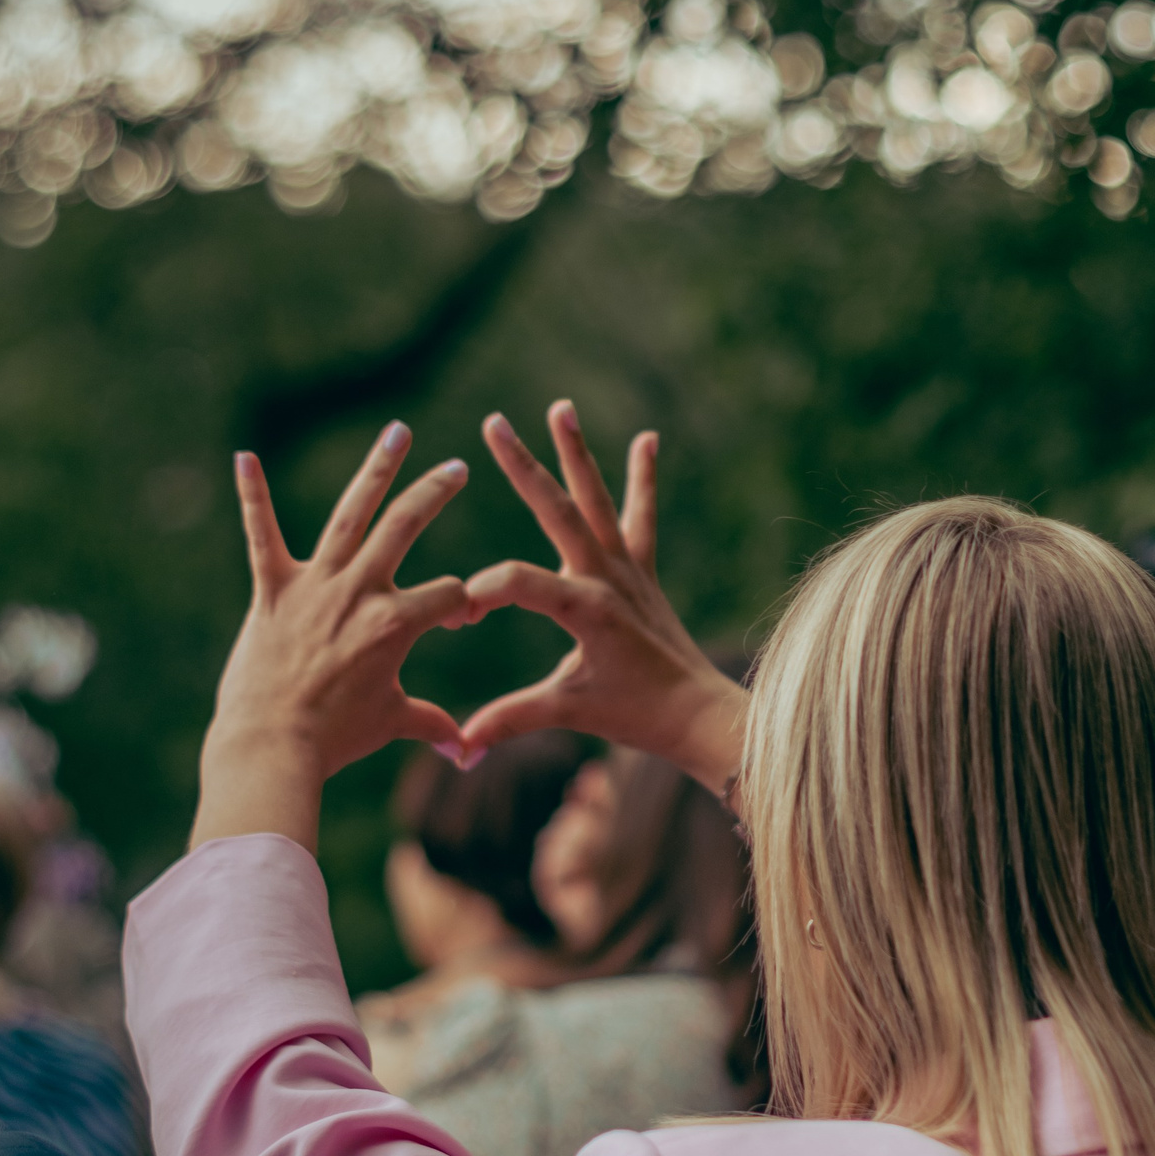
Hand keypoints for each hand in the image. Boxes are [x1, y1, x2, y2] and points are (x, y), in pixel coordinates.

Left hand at [191, 423, 472, 852]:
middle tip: (456, 467)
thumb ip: (431, 725)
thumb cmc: (335, 738)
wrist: (272, 744)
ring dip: (375, 469)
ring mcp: (315, 585)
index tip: (458, 620)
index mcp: (396, 623)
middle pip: (406, 526)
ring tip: (397, 431)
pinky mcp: (272, 590)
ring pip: (351, 513)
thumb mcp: (390, 722)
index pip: (447, 593)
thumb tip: (465, 753)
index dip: (461, 605)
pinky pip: (261, 534)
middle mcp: (360, 592)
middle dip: (435, 492)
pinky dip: (253, 495)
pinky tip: (244, 456)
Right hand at [460, 402, 745, 796]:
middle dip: (523, 466)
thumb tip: (460, 748)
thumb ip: (510, 720)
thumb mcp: (567, 711)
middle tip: (494, 422)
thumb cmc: (633, 714)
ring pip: (598, 500)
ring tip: (560, 406)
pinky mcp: (644, 571)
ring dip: (578, 453)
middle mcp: (608, 577)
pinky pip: (643, 517)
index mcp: (585, 608)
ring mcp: (628, 569)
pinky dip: (644, 479)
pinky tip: (648, 439)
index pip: (519, 581)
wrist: (697, 714)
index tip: (457, 616)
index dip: (482, 592)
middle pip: (558, 510)